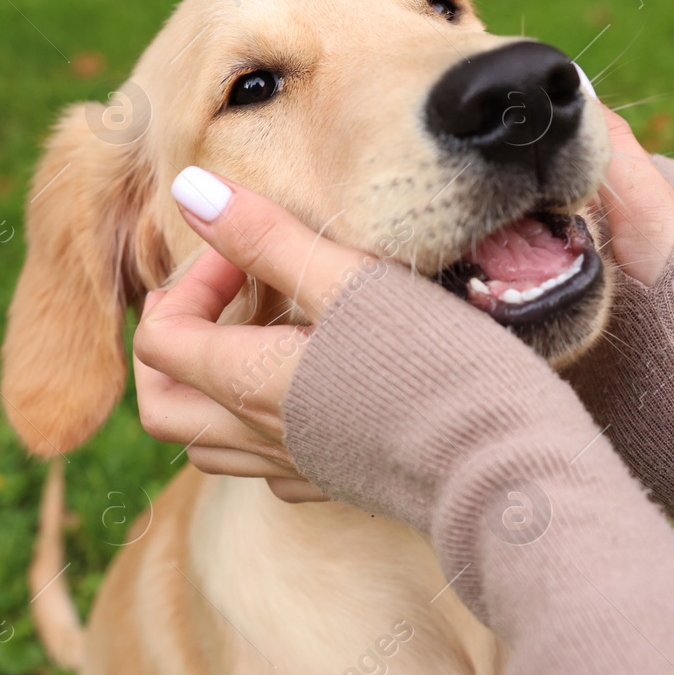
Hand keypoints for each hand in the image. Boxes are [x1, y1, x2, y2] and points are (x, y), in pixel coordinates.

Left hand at [133, 108, 673, 496]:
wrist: (512, 468)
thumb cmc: (440, 365)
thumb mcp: (350, 280)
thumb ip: (265, 236)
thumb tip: (186, 188)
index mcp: (251, 383)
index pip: (161, 338)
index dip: (191, 282)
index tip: (252, 255)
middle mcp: (261, 437)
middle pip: (163, 406)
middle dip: (175, 343)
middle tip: (227, 296)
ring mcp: (298, 469)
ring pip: (207, 444)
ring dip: (213, 385)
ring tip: (265, 334)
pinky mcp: (340, 485)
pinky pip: (268, 467)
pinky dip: (262, 426)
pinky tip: (312, 386)